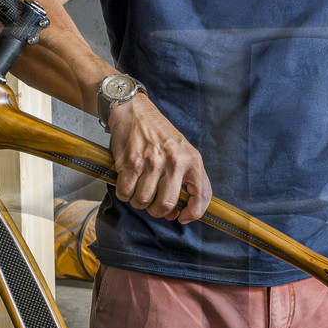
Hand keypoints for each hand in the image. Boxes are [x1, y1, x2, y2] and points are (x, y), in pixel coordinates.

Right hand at [108, 94, 211, 222]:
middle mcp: (174, 162)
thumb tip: (176, 212)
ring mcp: (151, 162)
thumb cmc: (159, 133)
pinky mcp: (131, 162)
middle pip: (166, 204)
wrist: (135, 111)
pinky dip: (125, 194)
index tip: (183, 217)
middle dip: (158, 211)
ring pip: (144, 201)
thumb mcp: (182, 151)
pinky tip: (128, 183)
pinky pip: (126, 193)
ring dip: (139, 202)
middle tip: (154, 204)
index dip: (194, 213)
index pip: (202, 195)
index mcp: (192, 159)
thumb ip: (184, 180)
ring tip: (139, 190)